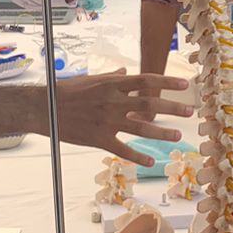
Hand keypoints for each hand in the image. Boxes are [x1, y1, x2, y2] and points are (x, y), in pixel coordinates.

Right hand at [47, 70, 191, 163]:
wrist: (42, 108)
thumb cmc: (65, 91)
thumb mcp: (90, 79)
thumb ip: (111, 76)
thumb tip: (126, 71)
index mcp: (111, 84)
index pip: (146, 81)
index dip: (167, 82)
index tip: (185, 84)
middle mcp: (112, 101)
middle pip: (149, 104)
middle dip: (172, 107)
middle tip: (190, 111)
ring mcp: (106, 121)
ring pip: (140, 128)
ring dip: (161, 133)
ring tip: (177, 136)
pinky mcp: (98, 139)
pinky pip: (122, 149)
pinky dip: (138, 156)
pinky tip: (150, 161)